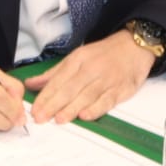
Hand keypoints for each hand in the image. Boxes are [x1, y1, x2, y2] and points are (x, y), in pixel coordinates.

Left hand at [24, 30, 154, 123]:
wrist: (134, 46)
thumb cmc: (103, 54)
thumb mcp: (77, 57)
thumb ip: (54, 73)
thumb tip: (31, 84)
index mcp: (78, 60)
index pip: (58, 79)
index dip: (45, 95)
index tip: (34, 109)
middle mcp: (91, 68)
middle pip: (70, 88)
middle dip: (54, 104)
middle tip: (41, 118)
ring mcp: (106, 79)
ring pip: (87, 95)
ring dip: (72, 108)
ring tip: (59, 119)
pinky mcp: (120, 89)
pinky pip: (107, 100)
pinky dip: (96, 109)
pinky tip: (85, 116)